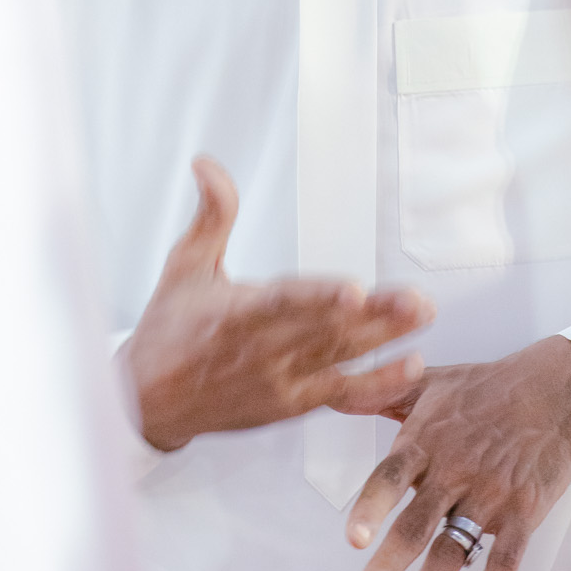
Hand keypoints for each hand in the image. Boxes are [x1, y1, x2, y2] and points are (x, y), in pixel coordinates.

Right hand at [123, 158, 434, 451]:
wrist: (149, 402)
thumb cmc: (168, 331)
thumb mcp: (184, 265)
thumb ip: (211, 215)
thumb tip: (207, 164)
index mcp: (233, 316)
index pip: (283, 304)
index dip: (319, 298)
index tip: (353, 290)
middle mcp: (261, 353)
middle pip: (326, 332)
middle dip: (376, 316)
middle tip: (418, 301)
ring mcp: (280, 382)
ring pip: (340, 358)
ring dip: (385, 341)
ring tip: (422, 318)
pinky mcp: (291, 405)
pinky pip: (340, 396)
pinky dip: (376, 386)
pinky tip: (409, 369)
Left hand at [346, 335, 570, 570]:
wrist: (555, 391)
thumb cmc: (487, 388)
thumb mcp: (428, 382)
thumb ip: (378, 395)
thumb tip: (332, 392)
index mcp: (426, 442)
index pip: (390, 478)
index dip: (372, 508)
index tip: (354, 539)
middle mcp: (454, 472)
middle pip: (416, 525)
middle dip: (389, 565)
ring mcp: (490, 495)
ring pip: (454, 549)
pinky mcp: (523, 512)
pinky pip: (506, 558)